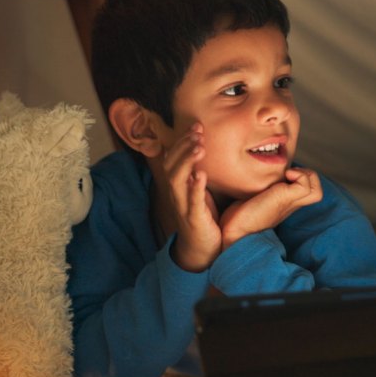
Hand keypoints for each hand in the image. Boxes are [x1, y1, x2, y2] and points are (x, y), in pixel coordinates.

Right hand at [163, 123, 221, 271]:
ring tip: (199, 147)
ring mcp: (183, 206)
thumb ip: (197, 172)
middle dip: (183, 146)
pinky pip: (192, 202)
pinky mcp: (194, 219)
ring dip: (187, 161)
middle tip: (197, 131)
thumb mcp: (199, 191)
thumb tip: (203, 149)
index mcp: (179, 185)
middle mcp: (177, 193)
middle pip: (172, 165)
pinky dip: (195, 187)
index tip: (196, 126)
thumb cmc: (202, 217)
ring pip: (177, 180)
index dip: (182, 141)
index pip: (174, 158)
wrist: (202, 250)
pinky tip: (201, 175)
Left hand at [219, 167, 322, 247]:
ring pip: (316, 190)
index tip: (285, 174)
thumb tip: (253, 175)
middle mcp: (291, 205)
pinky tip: (285, 176)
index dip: (301, 179)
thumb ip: (260, 192)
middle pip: (316, 192)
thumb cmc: (237, 218)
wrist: (233, 233)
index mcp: (285, 205)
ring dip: (307, 175)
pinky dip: (300, 175)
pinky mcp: (285, 199)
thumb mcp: (252, 200)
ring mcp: (290, 203)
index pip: (306, 193)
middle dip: (308, 176)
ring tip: (289, 174)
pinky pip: (306, 185)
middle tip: (289, 173)